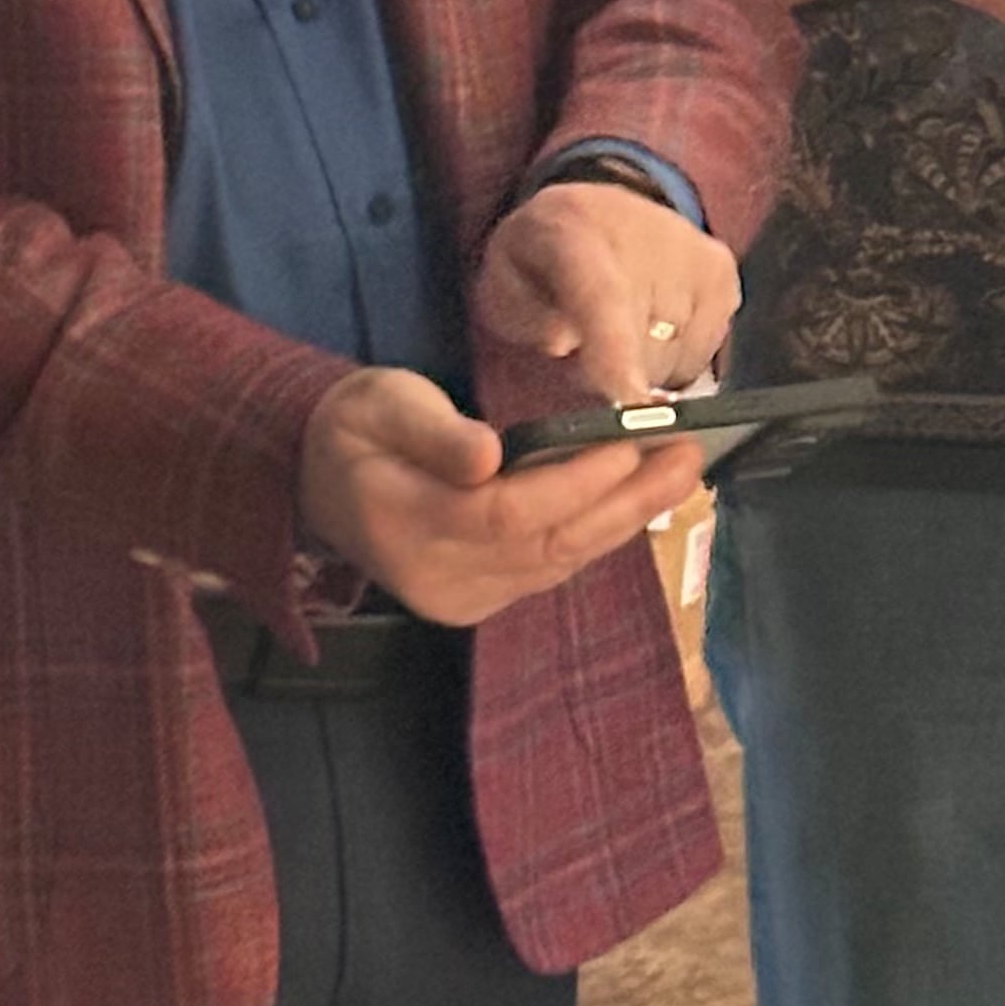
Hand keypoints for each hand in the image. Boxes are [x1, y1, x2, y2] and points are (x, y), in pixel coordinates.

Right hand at [296, 368, 703, 629]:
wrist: (317, 479)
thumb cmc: (354, 426)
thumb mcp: (380, 403)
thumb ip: (434, 431)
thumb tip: (491, 454)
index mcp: (406, 525)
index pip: (508, 512)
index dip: (574, 480)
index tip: (631, 439)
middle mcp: (438, 578)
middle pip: (548, 544)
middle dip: (626, 500)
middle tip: (687, 456)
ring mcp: (460, 599)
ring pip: (558, 563)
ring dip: (625, 519)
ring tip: (680, 474)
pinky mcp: (478, 601)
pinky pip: (549, 570)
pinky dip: (597, 534)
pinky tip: (637, 502)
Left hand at [475, 179, 740, 398]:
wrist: (602, 209)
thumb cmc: (543, 260)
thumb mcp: (504, 284)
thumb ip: (524, 315)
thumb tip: (563, 341)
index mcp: (573, 231)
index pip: (601, 295)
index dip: (614, 348)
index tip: (627, 394)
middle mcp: (649, 235)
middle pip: (640, 350)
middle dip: (611, 370)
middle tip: (586, 344)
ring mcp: (696, 256)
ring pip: (673, 364)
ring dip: (643, 365)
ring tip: (619, 326)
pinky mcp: (725, 277)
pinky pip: (701, 358)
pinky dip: (672, 356)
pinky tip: (650, 323)